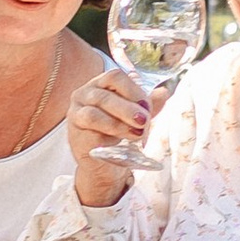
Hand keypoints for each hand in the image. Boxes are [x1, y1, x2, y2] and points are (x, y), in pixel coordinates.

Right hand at [66, 65, 151, 207]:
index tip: (147, 105)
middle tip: (144, 120)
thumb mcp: (134, 115)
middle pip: (104, 96)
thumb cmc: (117, 133)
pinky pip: (91, 134)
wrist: (103, 163)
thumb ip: (146, 104)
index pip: (114, 77)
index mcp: (98, 84)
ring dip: (119, 123)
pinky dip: (109, 137)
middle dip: (128, 108)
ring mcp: (75, 116)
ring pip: (94, 115)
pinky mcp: (76, 137)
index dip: (133, 89)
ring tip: (137, 133)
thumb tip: (163, 92)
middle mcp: (83, 96)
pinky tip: (122, 142)